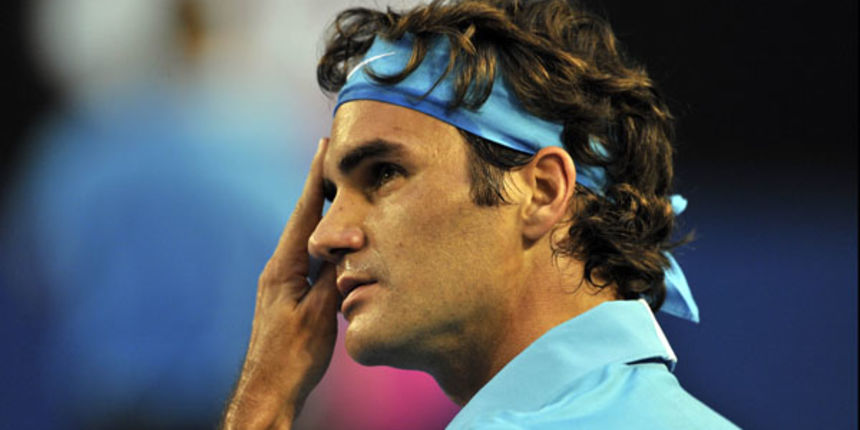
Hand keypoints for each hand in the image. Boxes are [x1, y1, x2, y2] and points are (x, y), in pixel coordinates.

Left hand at [222, 138, 338, 429]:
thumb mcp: (319, 314)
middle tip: (333, 160)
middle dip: (319, 190)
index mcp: (283, 267)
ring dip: (322, 217)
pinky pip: (308, 260)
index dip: (314, 178)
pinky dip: (323, 244)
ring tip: (338, 194)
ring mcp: (281, 282)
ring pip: (306, 241)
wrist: (269, 388)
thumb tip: (347, 245)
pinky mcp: (287, 296)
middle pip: (303, 220)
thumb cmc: (293, 355)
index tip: (322, 146)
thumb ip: (333, 277)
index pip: (304, 213)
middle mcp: (278, 269)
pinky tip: (334, 245)